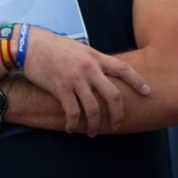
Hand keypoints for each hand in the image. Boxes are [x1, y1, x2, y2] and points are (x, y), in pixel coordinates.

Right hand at [21, 28, 149, 135]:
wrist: (29, 45)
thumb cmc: (53, 46)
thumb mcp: (78, 49)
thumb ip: (92, 61)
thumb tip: (102, 73)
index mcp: (95, 57)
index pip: (123, 69)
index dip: (137, 81)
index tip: (147, 92)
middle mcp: (88, 69)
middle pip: (113, 95)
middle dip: (118, 113)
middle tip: (117, 124)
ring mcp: (75, 80)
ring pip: (93, 108)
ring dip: (95, 124)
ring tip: (92, 132)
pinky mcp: (60, 89)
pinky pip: (72, 112)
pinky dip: (73, 123)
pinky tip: (72, 128)